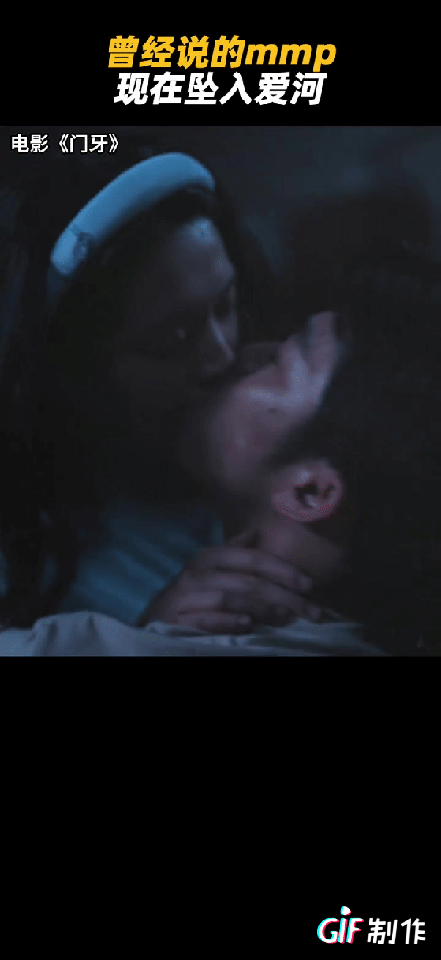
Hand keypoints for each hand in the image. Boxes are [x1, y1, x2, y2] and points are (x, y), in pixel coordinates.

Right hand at [137, 530, 321, 632]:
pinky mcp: (176, 622)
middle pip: (248, 581)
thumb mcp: (210, 569)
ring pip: (230, 598)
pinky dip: (227, 621)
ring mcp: (186, 598)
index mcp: (210, 558)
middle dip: (284, 595)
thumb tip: (257, 531)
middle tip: (312, 611)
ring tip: (287, 617)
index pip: (252, 559)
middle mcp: (198, 574)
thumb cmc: (190, 594)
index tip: (309, 584)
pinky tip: (248, 625)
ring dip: (262, 607)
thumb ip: (234, 552)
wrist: (152, 619)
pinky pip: (205, 620)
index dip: (283, 570)